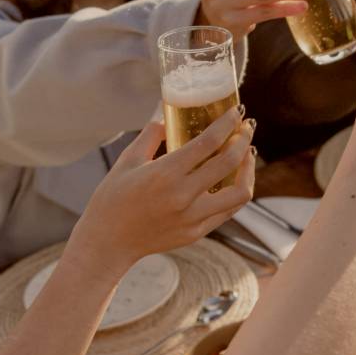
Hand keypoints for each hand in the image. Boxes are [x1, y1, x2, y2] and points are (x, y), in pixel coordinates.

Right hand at [69, 109, 254, 269]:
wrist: (107, 243)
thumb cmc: (112, 199)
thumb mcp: (127, 161)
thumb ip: (150, 135)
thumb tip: (165, 113)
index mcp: (165, 174)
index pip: (209, 142)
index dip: (228, 123)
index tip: (236, 111)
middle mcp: (183, 196)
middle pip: (229, 162)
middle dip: (243, 139)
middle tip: (246, 127)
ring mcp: (193, 218)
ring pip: (240, 192)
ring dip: (248, 169)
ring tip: (246, 154)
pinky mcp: (197, 232)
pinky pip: (228, 210)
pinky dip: (236, 190)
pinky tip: (235, 178)